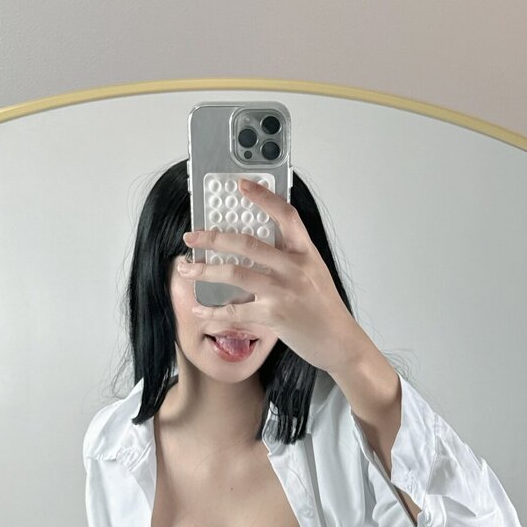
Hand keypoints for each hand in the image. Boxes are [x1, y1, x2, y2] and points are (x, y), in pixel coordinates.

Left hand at [175, 177, 369, 374]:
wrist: (339, 341)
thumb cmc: (324, 308)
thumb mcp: (313, 272)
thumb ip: (289, 257)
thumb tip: (254, 247)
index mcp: (305, 253)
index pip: (285, 215)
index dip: (263, 197)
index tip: (241, 185)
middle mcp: (294, 268)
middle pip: (247, 243)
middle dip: (213, 238)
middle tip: (192, 237)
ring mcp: (283, 291)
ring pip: (235, 273)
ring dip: (205, 269)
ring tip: (186, 267)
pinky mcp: (273, 316)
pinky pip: (235, 310)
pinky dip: (213, 311)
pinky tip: (199, 309)